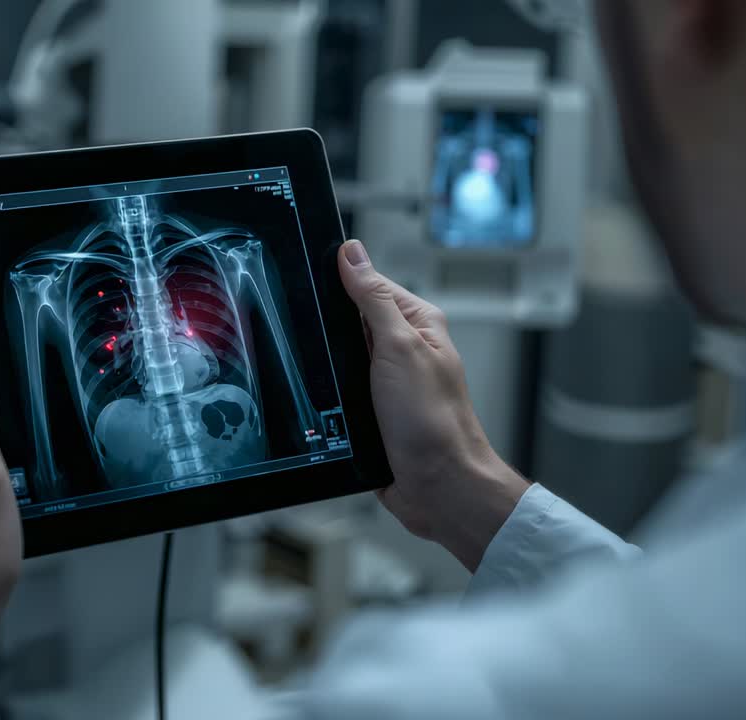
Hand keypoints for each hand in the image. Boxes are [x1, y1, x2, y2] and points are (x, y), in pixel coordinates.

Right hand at [337, 240, 529, 570]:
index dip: (337, 279)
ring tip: (317, 367)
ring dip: (324, 362)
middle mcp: (400, 348)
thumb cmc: (434, 422)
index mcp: (416, 323)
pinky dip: (325, 391)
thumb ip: (374, 299)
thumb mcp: (400, 347)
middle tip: (311, 332)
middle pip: (347, 319)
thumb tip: (352, 254)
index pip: (367, 283)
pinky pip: (336, 389)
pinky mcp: (368, 409)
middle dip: (326, 326)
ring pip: (337, 356)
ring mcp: (383, 380)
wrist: (437, 486)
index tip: (308, 277)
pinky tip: (317, 393)